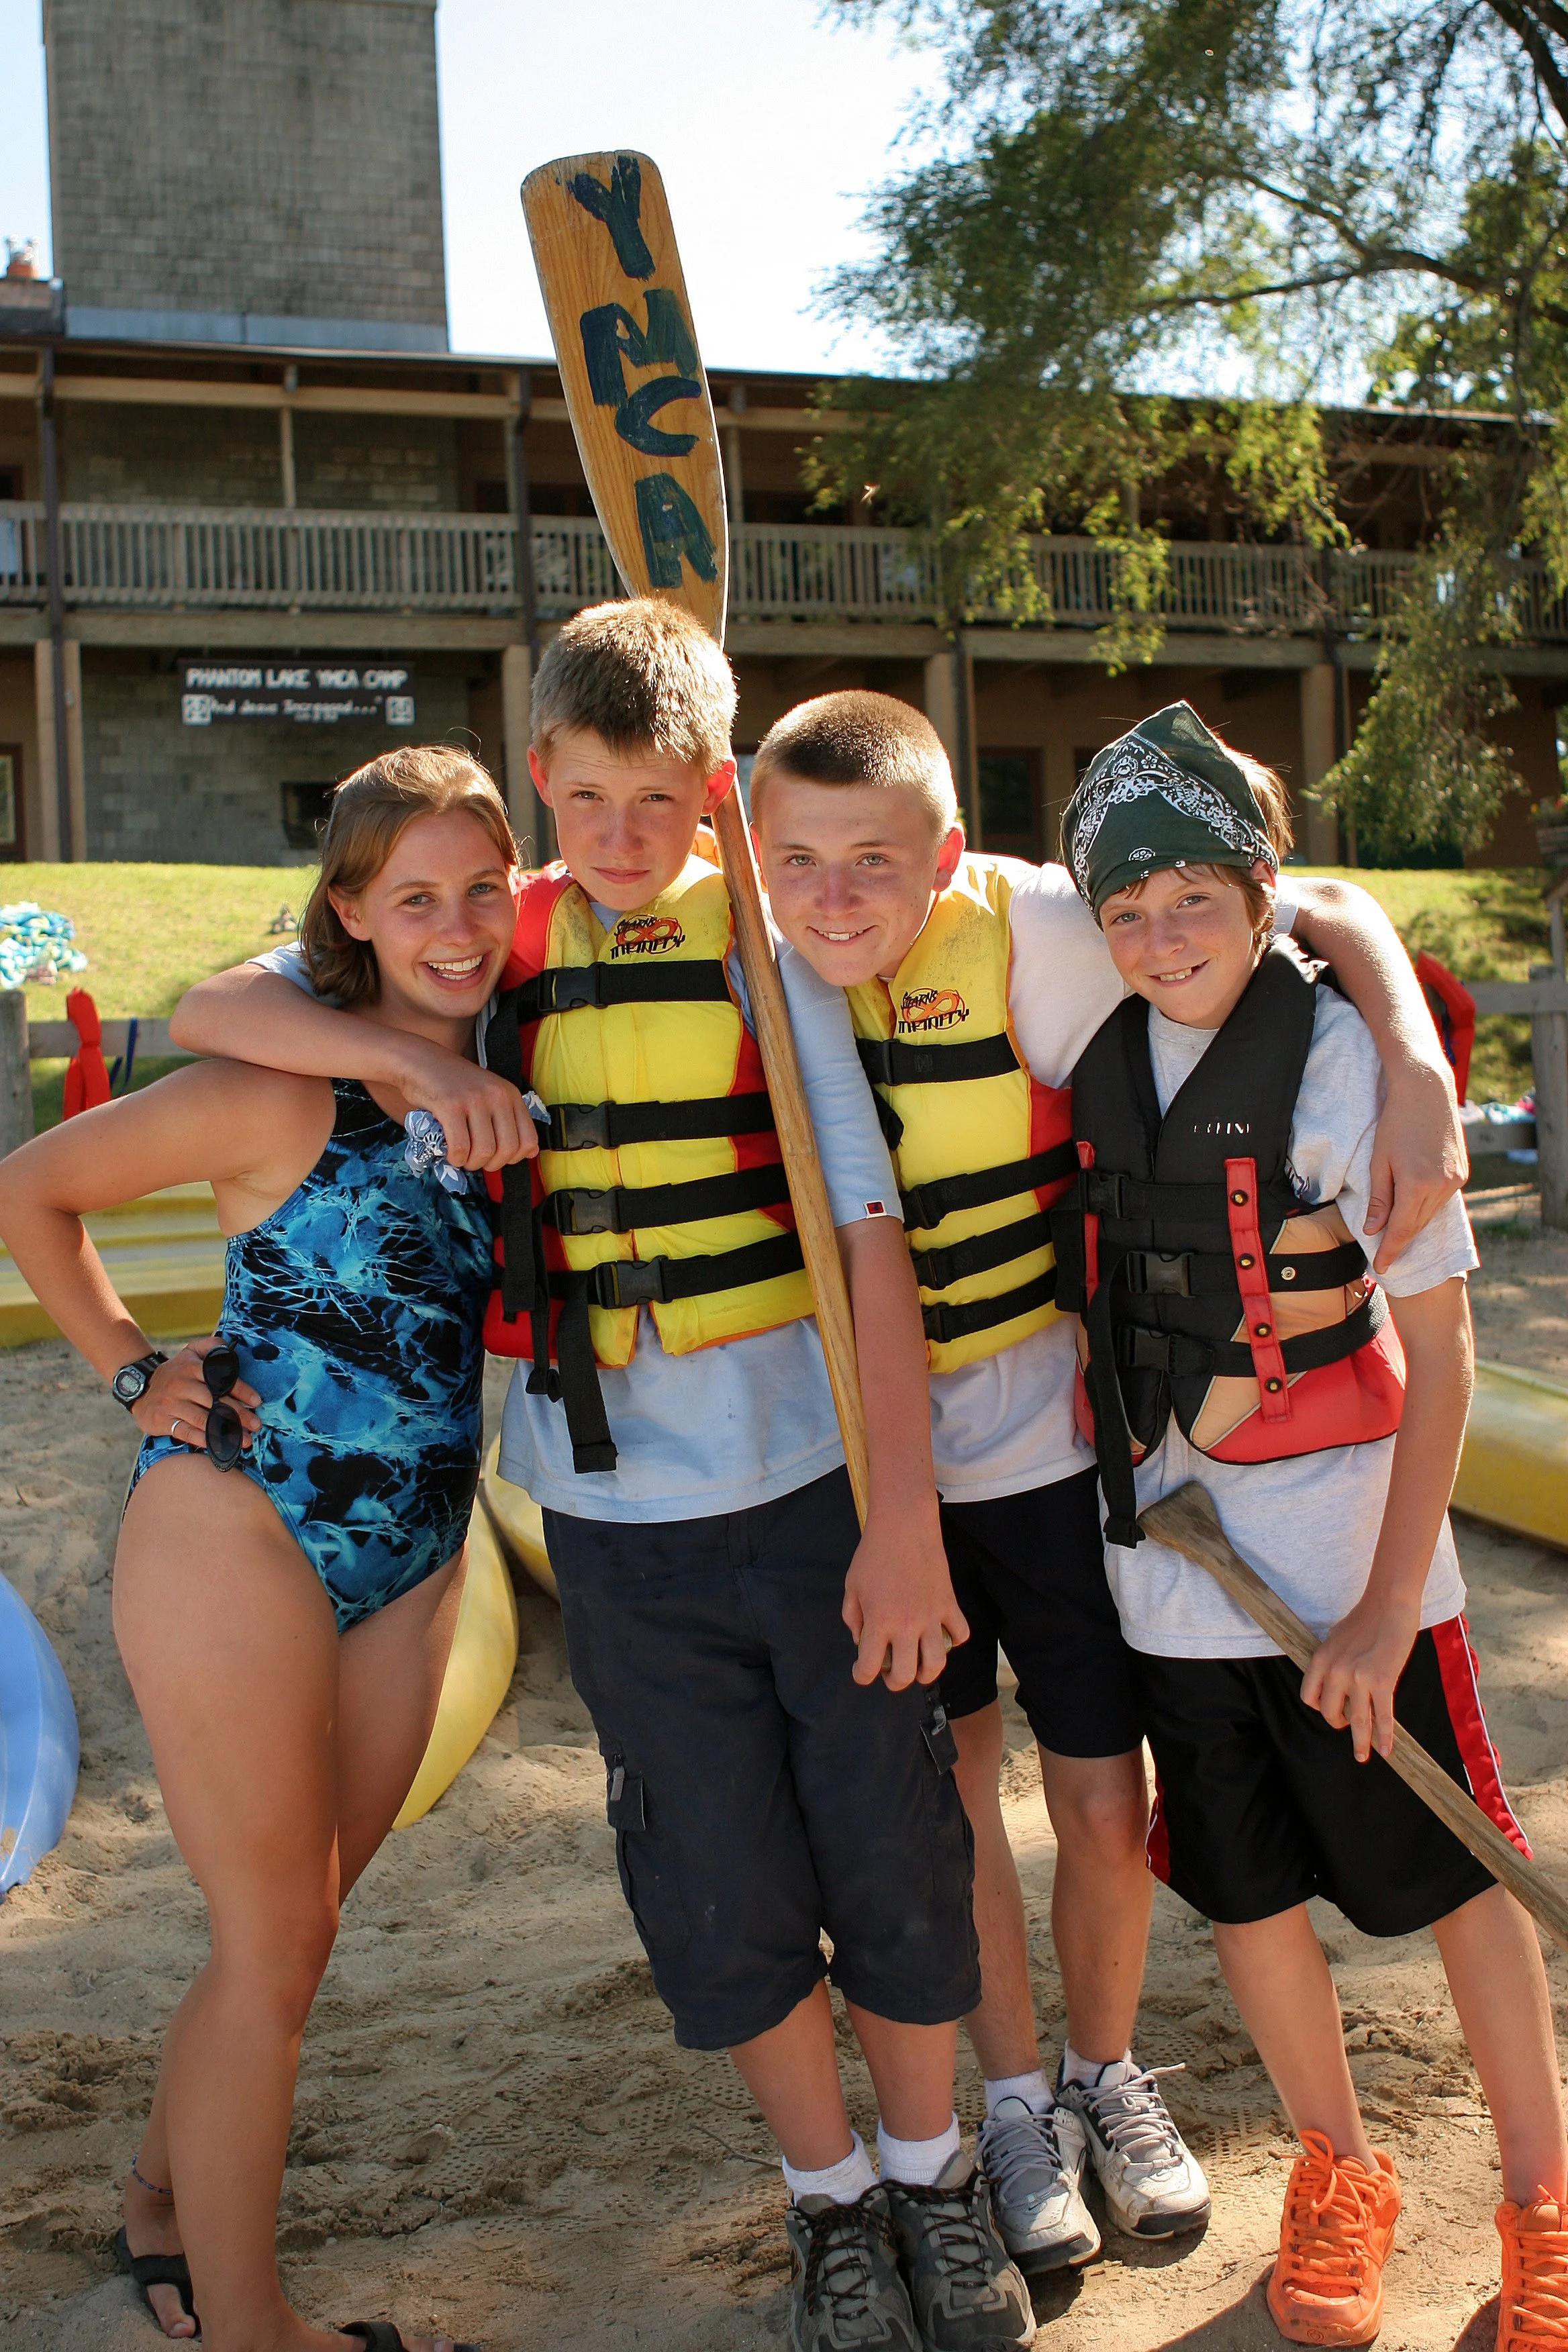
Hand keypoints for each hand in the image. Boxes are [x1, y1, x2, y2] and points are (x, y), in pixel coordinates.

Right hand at [134, 1337, 261, 1453]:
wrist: (140, 1389)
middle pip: (215, 1401)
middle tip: (256, 1424)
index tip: (256, 1401)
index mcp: (191, 1367)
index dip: (241, 1390)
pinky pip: (187, 1432)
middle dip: (239, 1414)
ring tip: (245, 1439)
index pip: (220, 1378)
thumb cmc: (175, 1372)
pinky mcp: (163, 1420)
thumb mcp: (190, 1352)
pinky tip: (220, 1446)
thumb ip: (210, 1345)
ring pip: (203, 1419)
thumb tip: (229, 1346)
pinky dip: (205, 1440)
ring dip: (226, 1431)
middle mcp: (181, 1385)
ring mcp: (171, 1404)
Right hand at [397, 1038, 539, 1172]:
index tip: (497, 1157)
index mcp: (510, 1094)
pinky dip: (455, 1158)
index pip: (529, 1140)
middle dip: (490, 1164)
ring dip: (471, 1163)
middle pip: (507, 1150)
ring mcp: (474, 1099)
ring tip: (462, 1156)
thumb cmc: (453, 1084)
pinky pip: (460, 1147)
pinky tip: (450, 1153)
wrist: (420, 1061)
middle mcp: (497, 1095)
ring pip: (484, 1151)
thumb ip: (507, 1120)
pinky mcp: (450, 1106)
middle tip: (475, 1159)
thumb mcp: (489, 1094)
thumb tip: (529, 1152)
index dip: (514, 1158)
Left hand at [842, 1505, 968, 1689]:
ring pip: (937, 1664)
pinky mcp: (950, 1604)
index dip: (861, 1676)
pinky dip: (953, 1640)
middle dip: (895, 1682)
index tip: (861, 1671)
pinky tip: (940, 1634)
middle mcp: (906, 1625)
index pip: (868, 1668)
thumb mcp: (851, 1587)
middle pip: (905, 1676)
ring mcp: (932, 1617)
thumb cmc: (872, 1554)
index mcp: (878, 1621)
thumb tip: (862, 1642)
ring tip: (917, 1663)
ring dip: (926, 1672)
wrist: (904, 1525)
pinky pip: (960, 1635)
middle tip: (890, 1671)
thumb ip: (853, 1619)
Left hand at [1299, 1593, 1419, 1761]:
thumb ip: (1333, 1661)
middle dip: (1339, 1723)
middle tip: (1350, 1726)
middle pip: (1329, 1712)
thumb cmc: (1365, 1619)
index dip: (1320, 1708)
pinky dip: (1384, 1736)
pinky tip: (1386, 1750)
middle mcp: (1335, 1671)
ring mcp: (1358, 1679)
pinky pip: (1382, 1716)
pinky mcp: (1382, 1682)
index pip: (1309, 1696)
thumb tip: (1334, 1680)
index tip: (1332, 1711)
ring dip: (1359, 1743)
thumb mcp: (1336, 1639)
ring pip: (1356, 1721)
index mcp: (1321, 1660)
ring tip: (1362, 1756)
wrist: (1388, 1605)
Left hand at [1364, 1058, 1465, 1273]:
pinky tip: (1416, 1207)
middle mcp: (1442, 1187)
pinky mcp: (1462, 1172)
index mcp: (1417, 1186)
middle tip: (1385, 1255)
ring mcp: (1456, 1180)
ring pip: (1431, 1213)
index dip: (1391, 1251)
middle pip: (1418, 1224)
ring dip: (1414, 1222)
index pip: (1402, 1230)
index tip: (1382, 1267)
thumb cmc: (1396, 1122)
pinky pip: (1442, 1199)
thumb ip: (1379, 1199)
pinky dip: (1427, 1206)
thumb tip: (1373, 1230)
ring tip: (1396, 1233)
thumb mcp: (1379, 1162)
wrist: (1427, 1091)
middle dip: (1401, 1240)